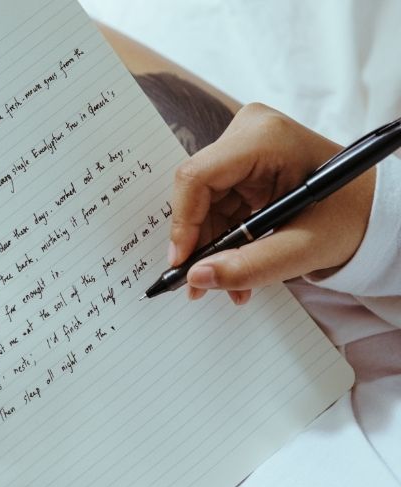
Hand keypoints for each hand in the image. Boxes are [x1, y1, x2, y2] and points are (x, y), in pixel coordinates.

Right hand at [169, 103, 375, 303]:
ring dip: (211, 245)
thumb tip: (197, 277)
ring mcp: (244, 144)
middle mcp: (249, 132)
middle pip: (197, 191)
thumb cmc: (351, 217)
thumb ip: (251, 266)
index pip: (197, 177)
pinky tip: (235, 262)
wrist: (374, 208)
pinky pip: (215, 202)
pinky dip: (222, 237)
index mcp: (265, 139)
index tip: (183, 264)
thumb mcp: (305, 248)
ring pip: (202, 201)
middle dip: (198, 241)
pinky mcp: (244, 161)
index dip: (183, 223)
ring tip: (228, 283)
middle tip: (200, 283)